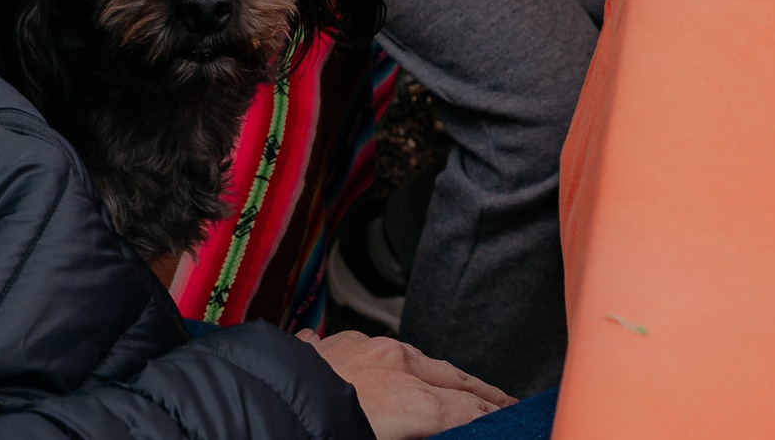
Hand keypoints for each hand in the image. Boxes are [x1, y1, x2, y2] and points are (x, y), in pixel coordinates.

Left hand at [299, 330, 514, 439]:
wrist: (260, 408)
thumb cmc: (319, 436)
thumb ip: (419, 425)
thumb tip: (436, 420)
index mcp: (414, 400)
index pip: (468, 410)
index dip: (494, 415)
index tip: (514, 418)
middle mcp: (397, 365)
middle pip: (452, 380)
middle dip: (482, 392)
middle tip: (505, 402)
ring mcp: (365, 348)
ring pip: (417, 358)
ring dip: (440, 373)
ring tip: (457, 385)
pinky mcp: (335, 344)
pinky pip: (378, 351)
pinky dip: (396, 362)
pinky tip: (396, 365)